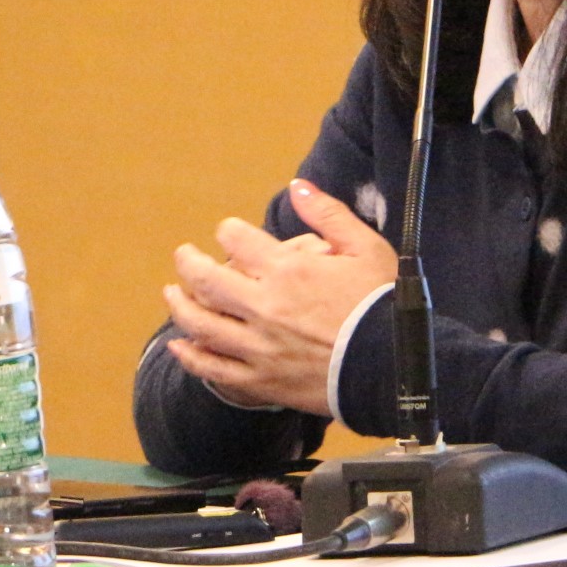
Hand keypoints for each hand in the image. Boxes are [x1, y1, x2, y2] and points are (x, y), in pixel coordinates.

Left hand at [163, 180, 397, 415]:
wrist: (395, 368)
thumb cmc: (381, 305)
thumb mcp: (364, 248)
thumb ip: (327, 215)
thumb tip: (297, 186)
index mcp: (287, 270)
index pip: (236, 239)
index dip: (227, 231)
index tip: (227, 232)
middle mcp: (264, 306)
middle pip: (206, 279)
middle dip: (188, 263)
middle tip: (183, 256)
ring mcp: (258, 346)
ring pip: (201, 324)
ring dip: (180, 306)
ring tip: (172, 294)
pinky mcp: (261, 380)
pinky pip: (214, 368)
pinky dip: (191, 356)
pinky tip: (179, 346)